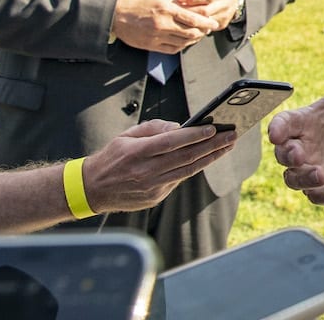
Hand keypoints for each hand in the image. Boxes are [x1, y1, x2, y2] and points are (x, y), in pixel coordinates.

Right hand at [81, 120, 236, 213]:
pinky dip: (195, 167)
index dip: (195, 135)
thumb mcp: (126, 136)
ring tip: (228, 146)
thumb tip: (180, 126)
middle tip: (232, 135)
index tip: (214, 127)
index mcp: (137, 153)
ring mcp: (152, 186)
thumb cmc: (112, 157)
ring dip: (211, 157)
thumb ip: (153, 128)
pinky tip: (209, 157)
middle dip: (213, 145)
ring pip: (189, 170)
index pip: (172, 142)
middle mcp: (146, 171)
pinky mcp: (156, 197)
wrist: (91, 190)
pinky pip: (179, 179)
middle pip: (186, 156)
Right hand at [111, 0, 218, 52]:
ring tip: (198, 35)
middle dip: (203, 32)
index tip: (214, 23)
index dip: (206, 22)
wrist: (117, 15)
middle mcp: (163, 23)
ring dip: (194, 40)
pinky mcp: (151, 45)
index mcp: (166, 9)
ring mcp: (157, 36)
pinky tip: (186, 42)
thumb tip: (193, 9)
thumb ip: (177, 4)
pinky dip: (183, 46)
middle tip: (208, 29)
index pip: (192, 18)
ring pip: (183, 42)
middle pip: (191, 32)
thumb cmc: (139, 3)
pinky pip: (173, 49)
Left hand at [176, 0, 242, 29]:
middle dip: (189, 11)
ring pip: (205, 22)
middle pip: (206, 11)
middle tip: (177, 10)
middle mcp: (227, 3)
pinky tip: (189, 22)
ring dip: (191, 20)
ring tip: (181, 17)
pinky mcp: (223, 24)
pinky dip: (196, 26)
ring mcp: (226, 15)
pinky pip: (207, 28)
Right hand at [269, 35, 323, 204]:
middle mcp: (302, 147)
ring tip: (321, 172)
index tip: (279, 132)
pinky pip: (317, 196)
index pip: (283, 124)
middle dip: (288, 155)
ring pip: (294, 179)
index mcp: (304, 122)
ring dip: (304, 178)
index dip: (278, 129)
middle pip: (283, 155)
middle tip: (300, 153)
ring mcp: (311, 169)